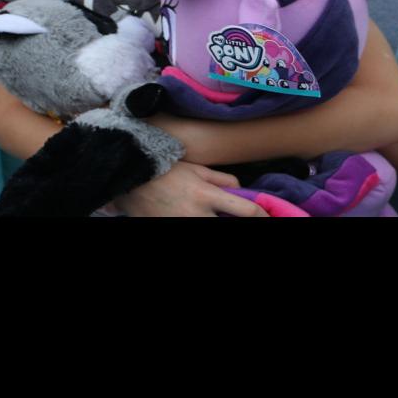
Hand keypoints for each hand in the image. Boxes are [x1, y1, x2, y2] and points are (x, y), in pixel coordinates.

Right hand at [113, 161, 269, 216]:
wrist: (129, 179)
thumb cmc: (165, 171)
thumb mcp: (197, 169)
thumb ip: (222, 180)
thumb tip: (241, 192)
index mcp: (206, 195)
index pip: (245, 211)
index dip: (262, 216)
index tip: (268, 217)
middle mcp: (197, 215)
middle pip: (229, 226)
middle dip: (238, 223)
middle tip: (244, 217)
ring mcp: (182, 224)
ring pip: (211, 228)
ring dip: (219, 222)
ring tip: (218, 215)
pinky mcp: (170, 228)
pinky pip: (191, 228)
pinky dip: (202, 222)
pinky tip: (200, 215)